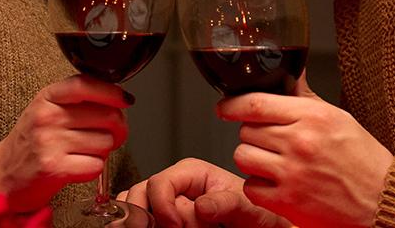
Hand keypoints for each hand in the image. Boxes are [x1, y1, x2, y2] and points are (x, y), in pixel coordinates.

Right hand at [0, 75, 130, 217]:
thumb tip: (119, 101)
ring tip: (84, 153)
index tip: (126, 100)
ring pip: (105, 142)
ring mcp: (50, 142)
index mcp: (47, 97)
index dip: (112, 92)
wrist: (0, 176)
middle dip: (117, 129)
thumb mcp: (46, 110)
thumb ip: (76, 101)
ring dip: (102, 151)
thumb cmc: (29, 143)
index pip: (87, 84)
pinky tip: (77, 167)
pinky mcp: (54, 168)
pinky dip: (92, 169)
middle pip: (108, 115)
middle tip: (110, 136)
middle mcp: (48, 116)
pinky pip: (96, 166)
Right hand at [121, 158, 289, 227]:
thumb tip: (201, 206)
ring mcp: (165, 203)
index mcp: (192, 172)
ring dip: (148, 222)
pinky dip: (143, 224)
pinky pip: (140, 219)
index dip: (161, 206)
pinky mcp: (163, 219)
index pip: (159, 183)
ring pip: (135, 210)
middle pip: (140, 196)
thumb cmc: (257, 216)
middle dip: (152, 217)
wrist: (260, 227)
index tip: (174, 226)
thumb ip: (227, 204)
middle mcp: (174, 186)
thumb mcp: (249, 208)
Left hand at [219, 74, 392, 227]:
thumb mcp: (337, 117)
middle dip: (253, 134)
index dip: (232, 105)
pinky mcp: (287, 201)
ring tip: (273, 162)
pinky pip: (251, 187)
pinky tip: (277, 183)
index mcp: (312, 117)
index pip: (255, 103)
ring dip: (252, 159)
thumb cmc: (363, 159)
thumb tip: (288, 73)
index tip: (224, 107)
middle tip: (272, 142)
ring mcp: (291, 173)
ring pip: (243, 156)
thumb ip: (305, 96)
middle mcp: (299, 143)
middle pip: (246, 130)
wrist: (382, 199)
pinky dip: (259, 187)